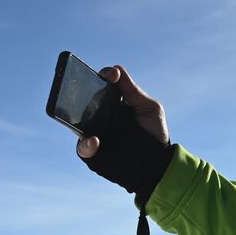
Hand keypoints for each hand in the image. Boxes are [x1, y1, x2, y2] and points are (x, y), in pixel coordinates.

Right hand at [76, 65, 173, 203]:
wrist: (159, 163)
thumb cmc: (154, 132)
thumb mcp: (149, 107)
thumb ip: (132, 89)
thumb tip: (113, 71)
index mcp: (111, 103)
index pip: (97, 86)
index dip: (98, 77)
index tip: (108, 75)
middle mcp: (99, 117)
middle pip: (80, 104)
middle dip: (78, 96)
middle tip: (81, 90)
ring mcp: (95, 135)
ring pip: (77, 125)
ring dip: (77, 121)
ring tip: (88, 118)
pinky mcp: (94, 153)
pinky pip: (83, 148)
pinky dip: (86, 145)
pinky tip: (95, 141)